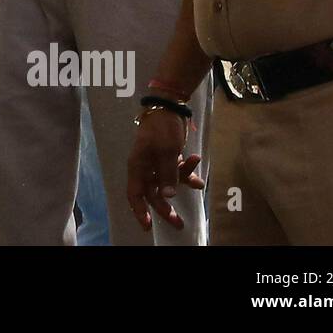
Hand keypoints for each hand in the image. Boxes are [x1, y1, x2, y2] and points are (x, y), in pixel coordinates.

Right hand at [126, 108, 204, 231]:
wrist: (169, 106)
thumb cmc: (162, 128)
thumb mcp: (166, 150)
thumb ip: (167, 174)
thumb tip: (167, 196)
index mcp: (138, 165)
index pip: (135, 193)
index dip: (139, 210)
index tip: (148, 226)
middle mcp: (145, 167)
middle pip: (153, 193)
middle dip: (166, 207)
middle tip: (178, 223)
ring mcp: (156, 163)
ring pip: (168, 183)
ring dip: (182, 183)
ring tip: (197, 183)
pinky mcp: (167, 158)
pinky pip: (177, 171)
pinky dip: (187, 170)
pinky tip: (196, 161)